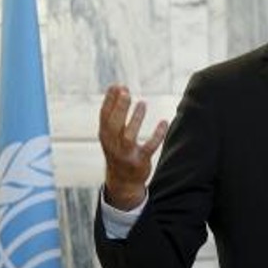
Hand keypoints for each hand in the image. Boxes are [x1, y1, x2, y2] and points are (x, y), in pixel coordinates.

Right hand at [99, 84, 167, 209]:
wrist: (122, 181)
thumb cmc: (117, 149)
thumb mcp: (110, 133)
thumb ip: (114, 111)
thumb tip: (118, 86)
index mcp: (105, 136)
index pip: (104, 116)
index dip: (109, 100)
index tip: (116, 85)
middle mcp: (112, 145)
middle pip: (114, 125)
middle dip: (119, 108)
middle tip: (126, 92)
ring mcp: (126, 154)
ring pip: (129, 136)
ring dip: (136, 119)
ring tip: (142, 103)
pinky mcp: (140, 161)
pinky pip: (149, 147)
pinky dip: (157, 135)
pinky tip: (164, 122)